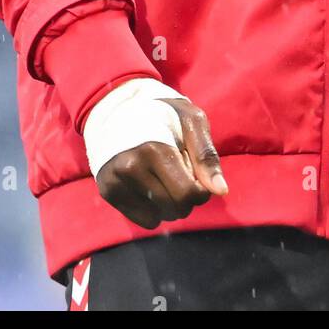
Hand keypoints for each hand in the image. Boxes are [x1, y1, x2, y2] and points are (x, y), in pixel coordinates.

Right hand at [95, 95, 228, 230]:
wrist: (120, 107)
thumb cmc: (164, 114)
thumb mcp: (192, 121)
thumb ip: (207, 155)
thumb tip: (221, 191)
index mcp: (154, 149)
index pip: (187, 194)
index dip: (201, 191)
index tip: (198, 176)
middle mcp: (131, 168)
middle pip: (175, 209)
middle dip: (186, 199)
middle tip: (181, 175)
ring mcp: (116, 181)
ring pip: (159, 218)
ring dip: (170, 205)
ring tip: (164, 178)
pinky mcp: (107, 191)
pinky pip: (143, 221)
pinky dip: (153, 210)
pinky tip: (150, 187)